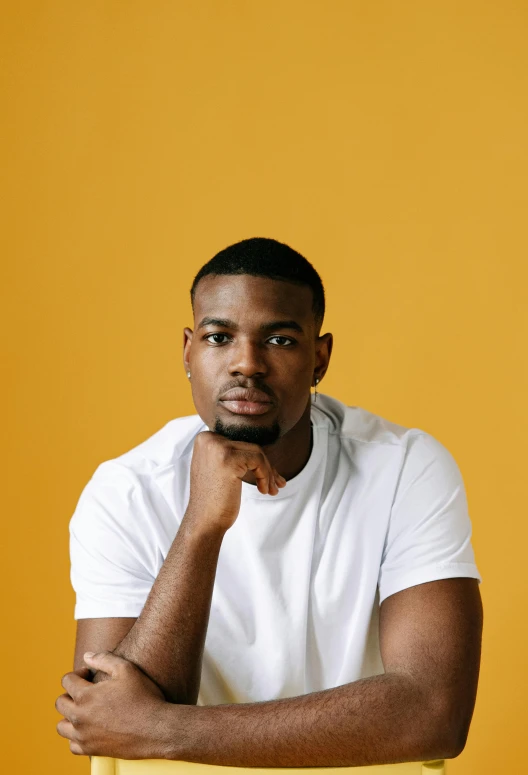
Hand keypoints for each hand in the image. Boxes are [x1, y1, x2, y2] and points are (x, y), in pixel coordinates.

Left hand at [55, 651, 169, 758]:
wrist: (155, 729)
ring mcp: (84, 735)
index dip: (78, 673)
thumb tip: (86, 656)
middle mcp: (80, 717)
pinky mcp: (91, 750)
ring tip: (85, 710)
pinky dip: (76, 736)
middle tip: (87, 691)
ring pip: (62, 726)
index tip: (89, 675)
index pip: (67, 681)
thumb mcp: (126, 669)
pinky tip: (89, 728)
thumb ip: (104, 659)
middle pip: (60, 703)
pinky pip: (72, 745)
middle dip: (70, 693)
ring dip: (69, 716)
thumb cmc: (143, 697)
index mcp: (86, 695)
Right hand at [186, 431, 285, 530]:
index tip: (269, 476)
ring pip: (257, 452)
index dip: (257, 459)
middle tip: (277, 483)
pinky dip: (266, 475)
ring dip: (269, 473)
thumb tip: (261, 449)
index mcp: (205, 439)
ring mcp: (217, 448)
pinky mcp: (229, 459)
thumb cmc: (214, 500)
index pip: (240, 442)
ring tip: (272, 489)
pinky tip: (263, 490)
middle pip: (249, 446)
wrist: (204, 522)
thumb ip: (232, 454)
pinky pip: (258, 460)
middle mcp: (209, 439)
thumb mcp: (219, 469)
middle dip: (267, 466)